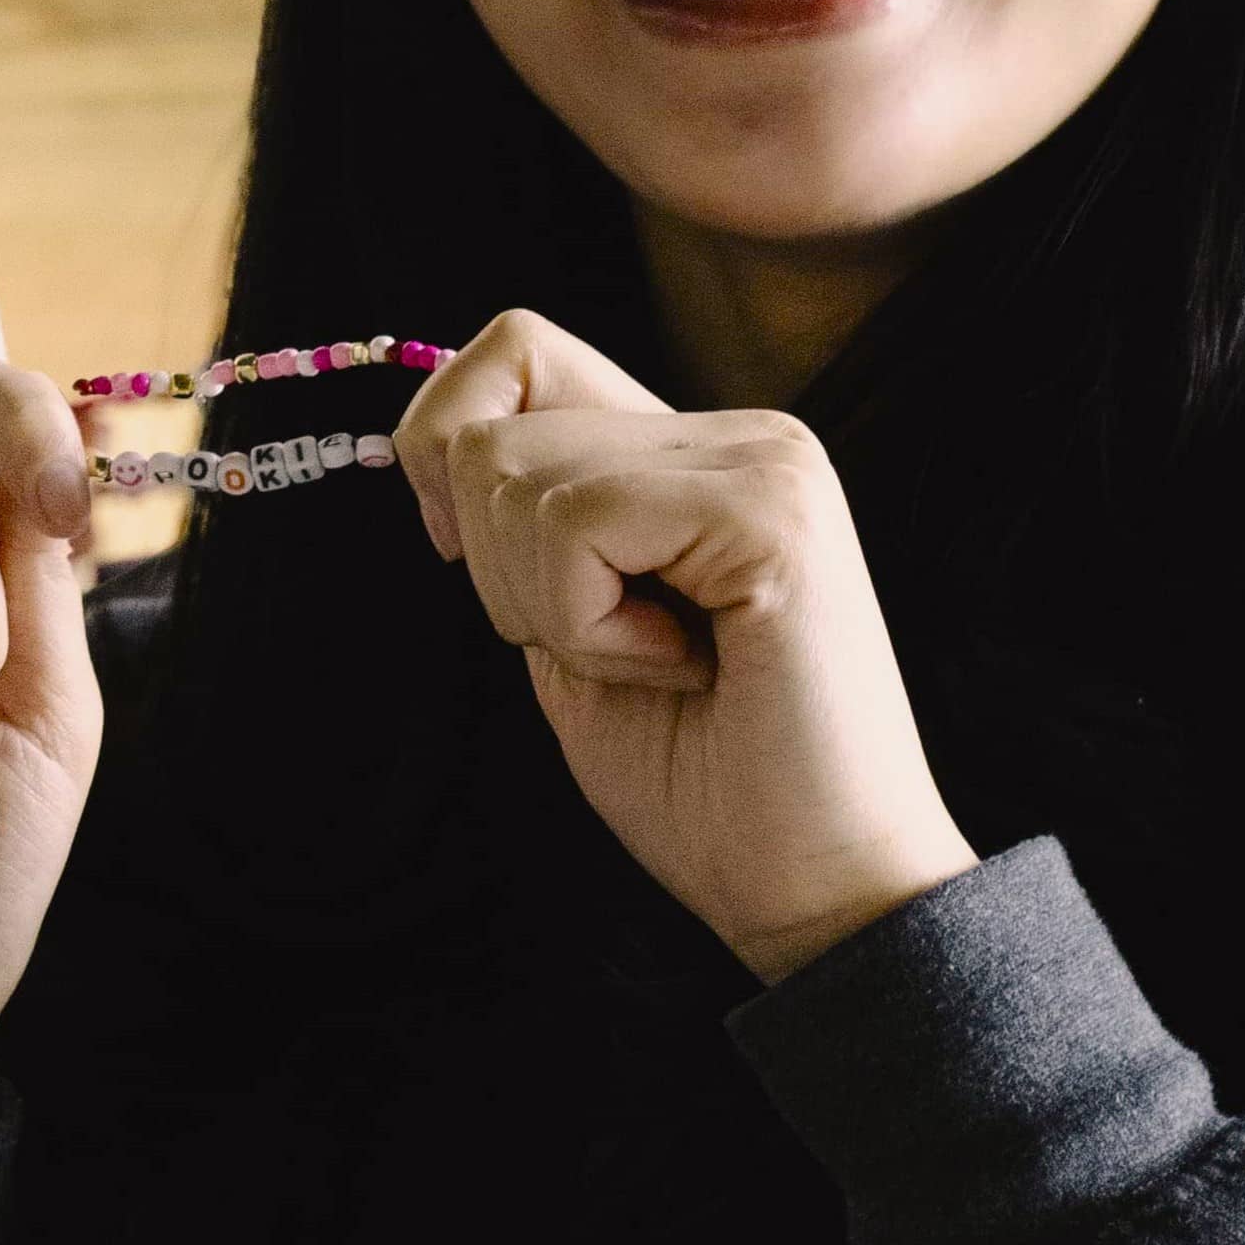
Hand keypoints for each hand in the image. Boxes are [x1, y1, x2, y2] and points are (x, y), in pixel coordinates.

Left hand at [399, 310, 976, 982]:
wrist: (817, 894)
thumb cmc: (699, 780)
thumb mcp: (567, 621)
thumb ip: (523, 520)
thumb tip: (426, 443)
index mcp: (693, 452)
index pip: (515, 350)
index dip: (444, 441)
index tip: (464, 553)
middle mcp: (740, 434)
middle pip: (490, 424)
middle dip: (494, 566)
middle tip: (611, 647)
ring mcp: (765, 463)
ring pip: (513, 472)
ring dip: (546, 606)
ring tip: (658, 664)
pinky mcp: (772, 514)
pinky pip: (576, 523)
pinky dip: (586, 624)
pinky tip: (682, 669)